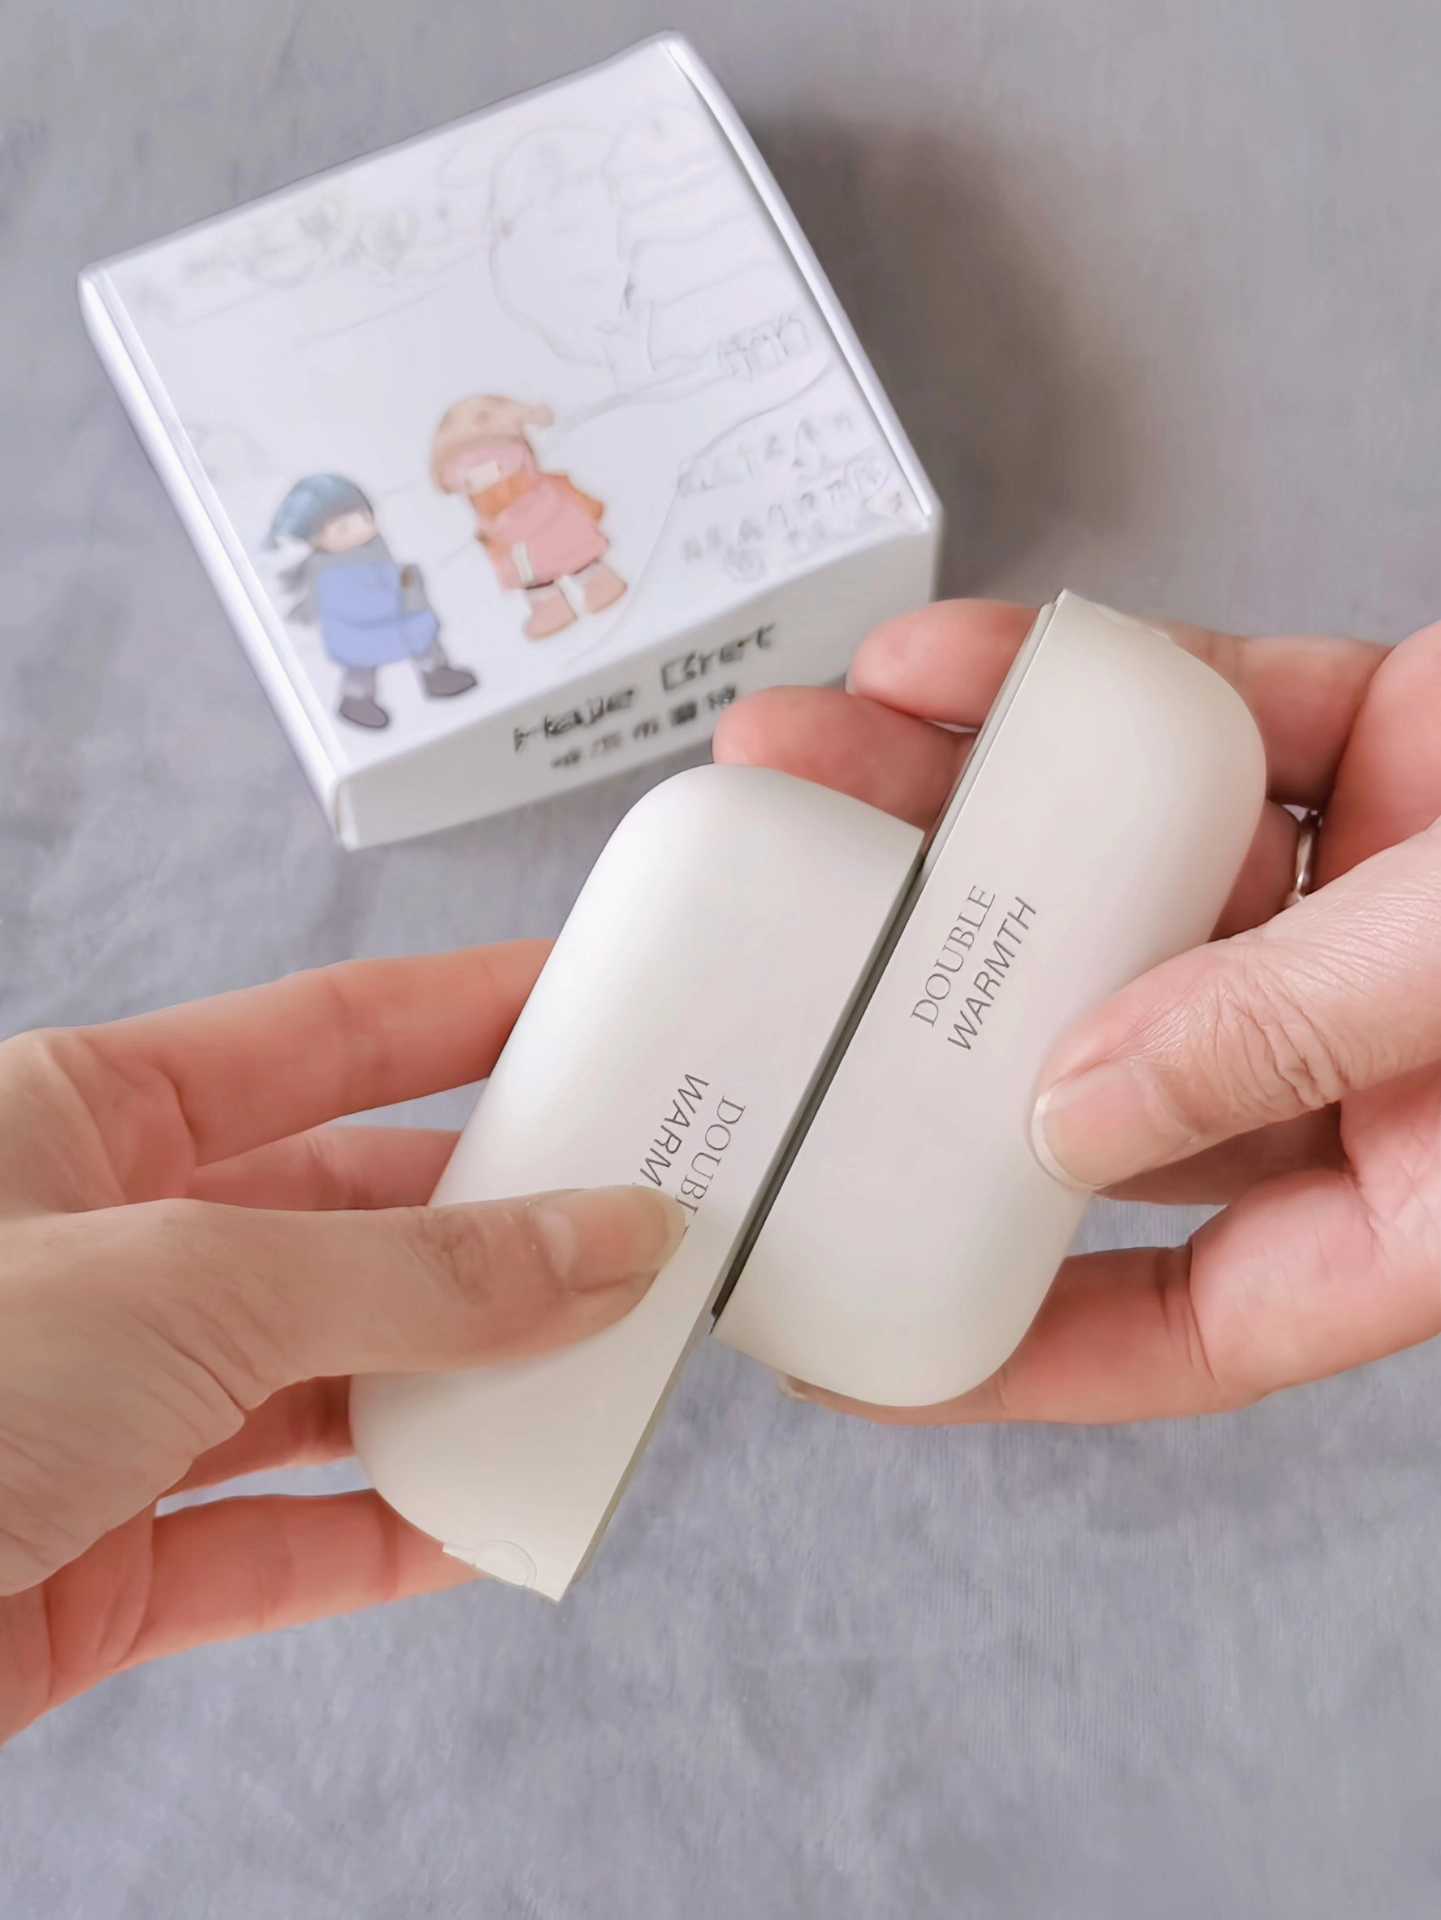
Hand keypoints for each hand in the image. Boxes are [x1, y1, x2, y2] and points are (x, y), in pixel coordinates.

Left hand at [0, 943, 680, 1741]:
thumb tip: (599, 1242)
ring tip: (599, 1372)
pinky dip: (395, 1536)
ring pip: (335, 1384)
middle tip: (643, 1213)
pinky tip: (491, 1520)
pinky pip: (283, 1541)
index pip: (329, 1034)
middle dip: (499, 1221)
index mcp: (87, 1121)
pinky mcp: (103, 1563)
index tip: (590, 1000)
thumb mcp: (188, 1281)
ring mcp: (109, 1412)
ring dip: (466, 1389)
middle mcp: (107, 1255)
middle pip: (352, 1216)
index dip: (469, 1009)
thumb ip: (415, 1270)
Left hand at [716, 600, 1440, 1422]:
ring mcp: (1360, 907)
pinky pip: (1202, 730)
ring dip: (953, 819)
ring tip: (810, 757)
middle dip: (919, 995)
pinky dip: (1071, 695)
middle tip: (772, 950)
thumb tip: (1068, 1108)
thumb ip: (1287, 1036)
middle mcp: (1366, 1065)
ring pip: (1117, 884)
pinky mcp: (1377, 754)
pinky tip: (947, 669)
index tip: (827, 1334)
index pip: (1178, 1324)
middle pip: (1100, 1063)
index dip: (1004, 1343)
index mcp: (1409, 1198)